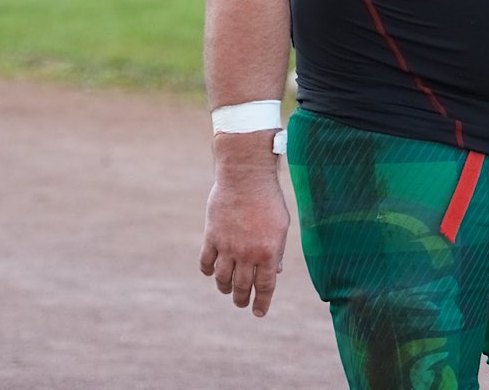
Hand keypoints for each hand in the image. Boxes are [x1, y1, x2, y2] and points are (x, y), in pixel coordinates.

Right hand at [199, 150, 290, 317]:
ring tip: (227, 290)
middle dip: (241, 299)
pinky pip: (206, 262)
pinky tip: (212, 272)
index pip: (265, 286)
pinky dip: (208, 271)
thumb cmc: (268, 199)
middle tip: (241, 303)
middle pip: (241, 286)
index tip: (258, 312)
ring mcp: (228, 246)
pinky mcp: (211, 236)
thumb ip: (278, 250)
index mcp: (268, 251)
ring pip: (222, 278)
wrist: (246, 176)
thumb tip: (276, 272)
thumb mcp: (281, 225)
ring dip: (224, 288)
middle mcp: (247, 253)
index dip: (261, 302)